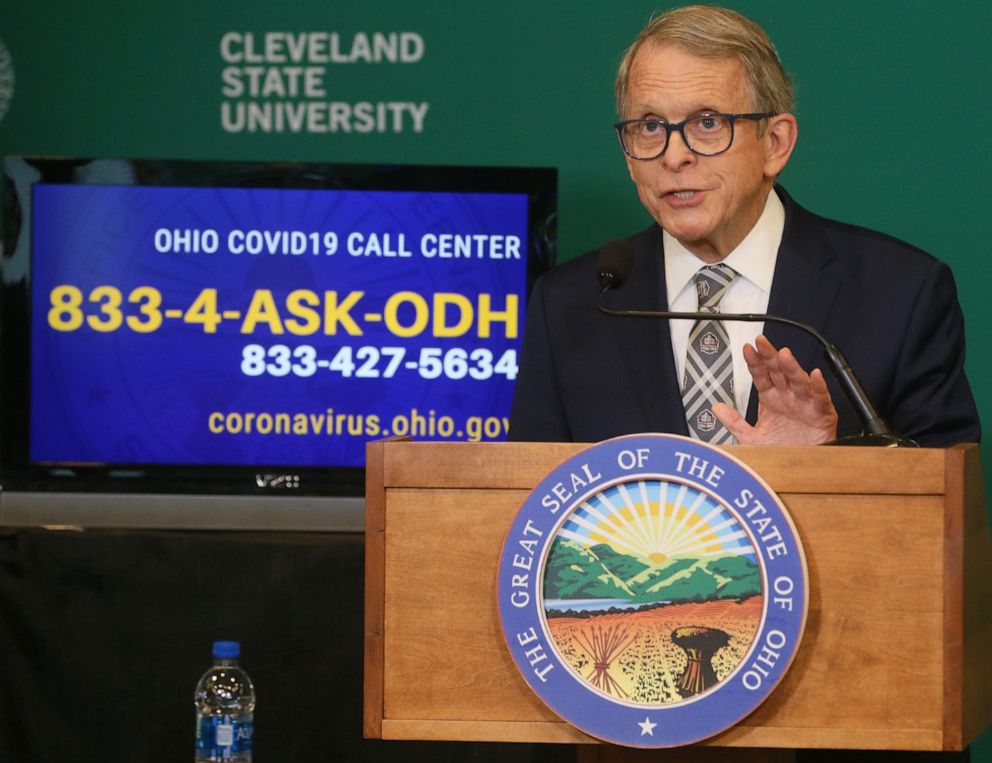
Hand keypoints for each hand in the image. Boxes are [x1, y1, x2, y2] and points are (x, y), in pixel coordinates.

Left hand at [712, 334, 837, 444]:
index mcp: (770, 398)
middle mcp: (787, 397)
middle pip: (778, 371)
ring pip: (799, 380)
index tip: (746, 349)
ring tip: (783, 355)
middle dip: (769, 356)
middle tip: (761, 342)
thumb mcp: (751, 437)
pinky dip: (819, 387)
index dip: (754, 362)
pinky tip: (815, 375)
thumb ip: (734, 422)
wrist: (799, 469)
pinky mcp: (821, 414)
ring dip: (792, 367)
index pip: (760, 375)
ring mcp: (804, 403)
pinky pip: (821, 398)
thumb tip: (715, 408)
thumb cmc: (779, 450)